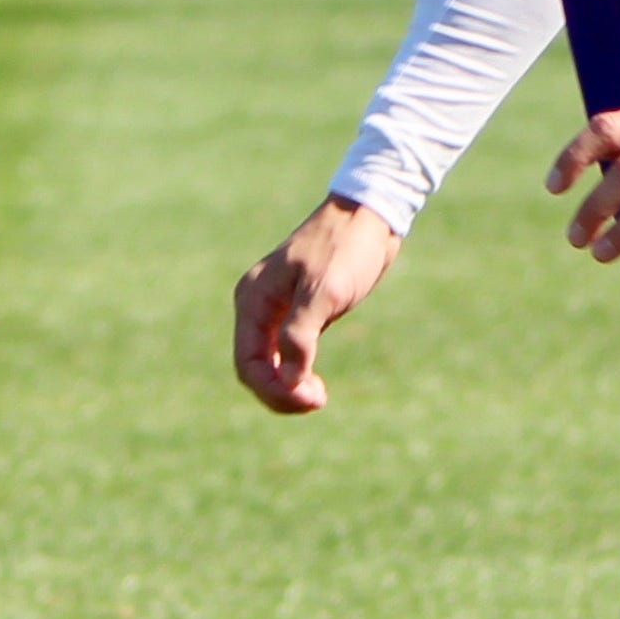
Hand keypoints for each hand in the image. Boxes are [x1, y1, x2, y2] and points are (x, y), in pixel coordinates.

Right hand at [234, 197, 401, 414]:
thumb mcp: (324, 291)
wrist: (371, 218)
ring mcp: (277, 311)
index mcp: (254, 299)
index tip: (310, 399)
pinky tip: (316, 382)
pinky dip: (297, 373)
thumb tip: (289, 380)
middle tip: (318, 400)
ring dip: (289, 387)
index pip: (249, 363)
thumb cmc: (345, 249)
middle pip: (255, 368)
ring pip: (270, 364)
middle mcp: (259, 306)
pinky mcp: (298, 313)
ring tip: (319, 396)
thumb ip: (300, 334)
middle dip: (281, 392)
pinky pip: (286, 354)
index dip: (274, 390)